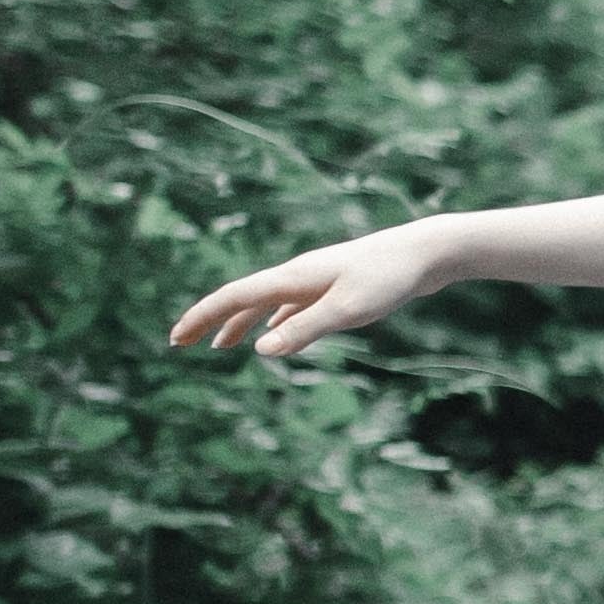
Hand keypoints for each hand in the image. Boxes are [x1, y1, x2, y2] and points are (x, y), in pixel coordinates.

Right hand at [168, 217, 453, 363]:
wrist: (426, 252)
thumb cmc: (390, 278)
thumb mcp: (348, 310)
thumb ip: (304, 329)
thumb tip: (260, 350)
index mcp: (293, 278)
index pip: (234, 297)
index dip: (202, 317)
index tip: (176, 339)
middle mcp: (297, 276)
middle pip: (242, 299)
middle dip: (210, 320)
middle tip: (181, 343)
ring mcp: (314, 281)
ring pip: (265, 304)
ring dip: (239, 324)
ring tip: (220, 346)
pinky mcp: (333, 287)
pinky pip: (289, 307)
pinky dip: (272, 323)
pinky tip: (272, 337)